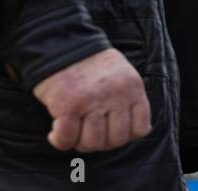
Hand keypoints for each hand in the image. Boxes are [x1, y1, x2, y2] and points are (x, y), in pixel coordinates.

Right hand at [32, 48, 151, 151]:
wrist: (56, 40)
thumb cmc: (89, 64)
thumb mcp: (120, 75)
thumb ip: (131, 100)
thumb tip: (141, 131)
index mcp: (132, 87)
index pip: (141, 129)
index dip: (126, 135)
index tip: (111, 130)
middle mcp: (115, 94)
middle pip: (116, 140)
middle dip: (102, 142)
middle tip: (88, 132)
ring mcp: (92, 100)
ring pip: (93, 143)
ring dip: (80, 143)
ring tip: (73, 132)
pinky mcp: (67, 105)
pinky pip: (68, 138)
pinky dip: (60, 141)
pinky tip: (56, 135)